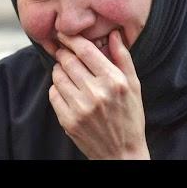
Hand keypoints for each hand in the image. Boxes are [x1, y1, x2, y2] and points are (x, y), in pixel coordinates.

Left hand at [48, 30, 149, 159]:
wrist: (122, 154)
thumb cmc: (130, 116)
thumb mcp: (133, 86)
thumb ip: (123, 58)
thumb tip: (114, 34)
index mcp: (114, 81)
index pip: (85, 50)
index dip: (71, 38)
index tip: (63, 33)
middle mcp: (96, 93)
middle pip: (68, 61)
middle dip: (63, 53)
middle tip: (64, 52)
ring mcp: (80, 108)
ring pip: (58, 76)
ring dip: (59, 70)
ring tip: (67, 72)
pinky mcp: (68, 120)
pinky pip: (53, 93)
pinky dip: (57, 88)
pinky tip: (67, 90)